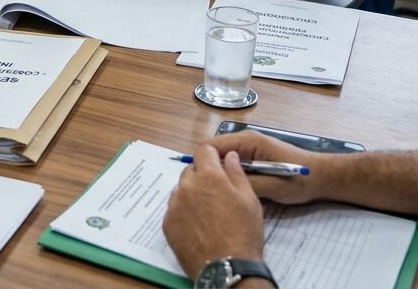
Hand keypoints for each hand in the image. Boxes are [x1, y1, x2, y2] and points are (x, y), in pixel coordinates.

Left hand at [163, 145, 265, 278]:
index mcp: (209, 176)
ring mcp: (174, 205)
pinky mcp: (167, 223)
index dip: (211, 154)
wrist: (227, 267)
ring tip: (207, 213)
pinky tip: (197, 226)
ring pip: (181, 190)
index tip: (217, 163)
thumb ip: (237, 173)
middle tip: (216, 193)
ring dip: (191, 194)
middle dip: (202, 176)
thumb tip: (230, 156)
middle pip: (190, 170)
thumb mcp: (249, 199)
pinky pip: (174, 209)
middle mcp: (187, 186)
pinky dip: (183, 212)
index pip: (203, 150)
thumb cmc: (244, 232)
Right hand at [202, 131, 323, 204]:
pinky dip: (228, 178)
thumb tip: (220, 185)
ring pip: (221, 161)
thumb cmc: (300, 180)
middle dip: (207, 171)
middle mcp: (244, 142)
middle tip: (205, 194)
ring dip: (219, 175)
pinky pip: (232, 166)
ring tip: (217, 195)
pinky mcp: (252, 159)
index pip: (210, 146)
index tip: (197, 184)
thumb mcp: (272, 186)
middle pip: (213, 153)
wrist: (322, 178)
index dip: (200, 163)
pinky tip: (232, 193)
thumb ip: (246, 183)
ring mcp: (248, 150)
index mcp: (248, 141)